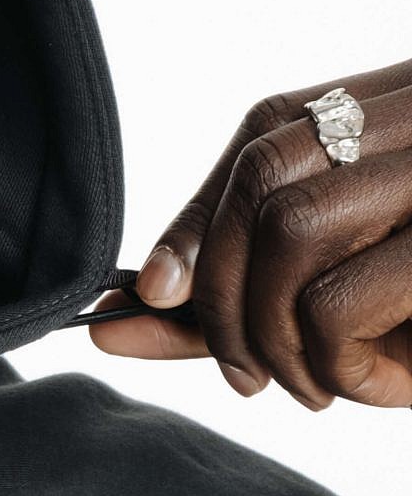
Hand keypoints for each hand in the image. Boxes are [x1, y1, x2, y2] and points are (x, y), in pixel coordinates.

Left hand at [91, 63, 411, 407]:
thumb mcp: (351, 294)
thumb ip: (241, 296)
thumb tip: (113, 318)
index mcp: (410, 109)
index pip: (265, 132)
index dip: (193, 221)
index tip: (143, 298)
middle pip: (264, 177)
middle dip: (221, 288)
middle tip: (244, 375)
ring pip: (294, 229)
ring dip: (274, 332)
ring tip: (314, 385)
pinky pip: (345, 299)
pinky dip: (331, 360)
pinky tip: (366, 385)